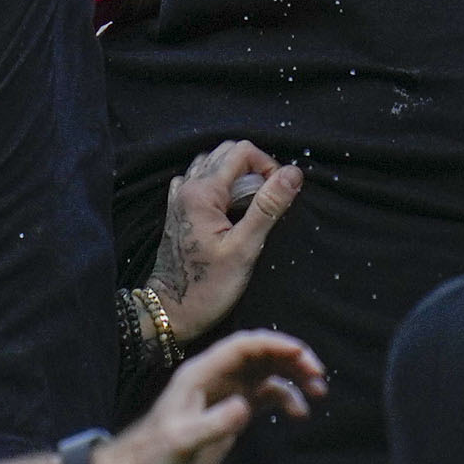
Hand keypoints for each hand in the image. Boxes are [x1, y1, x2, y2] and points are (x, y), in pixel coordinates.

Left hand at [95, 330, 324, 463]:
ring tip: (319, 392)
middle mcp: (215, 378)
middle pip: (260, 355)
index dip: (275, 344)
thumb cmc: (152, 458)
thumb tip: (246, 407)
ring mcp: (224, 395)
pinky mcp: (230, 414)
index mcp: (201, 374)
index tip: (303, 355)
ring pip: (266, 373)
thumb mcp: (182, 442)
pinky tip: (299, 414)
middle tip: (318, 376)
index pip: (243, 346)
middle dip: (292, 359)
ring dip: (294, 377)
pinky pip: (265, 396)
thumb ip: (214, 424)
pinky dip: (285, 399)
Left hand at [153, 139, 302, 341]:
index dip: (268, 165)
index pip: (242, 152)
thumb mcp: (245, 248)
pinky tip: (227, 208)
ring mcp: (179, 198)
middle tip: (268, 199)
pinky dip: (218, 186)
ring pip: (213, 165)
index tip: (279, 193)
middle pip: (227, 153)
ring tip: (251, 205)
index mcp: (202, 192)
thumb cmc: (208, 287)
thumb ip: (268, 207)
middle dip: (255, 168)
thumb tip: (293, 174)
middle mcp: (187, 188)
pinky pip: (199, 181)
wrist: (170, 311)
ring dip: (237, 176)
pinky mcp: (178, 211)